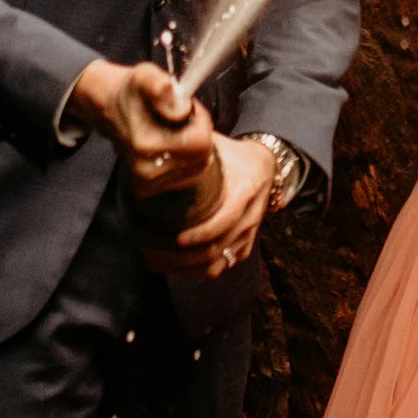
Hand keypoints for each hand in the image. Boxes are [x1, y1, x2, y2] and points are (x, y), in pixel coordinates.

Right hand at [69, 56, 215, 190]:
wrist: (108, 108)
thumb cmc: (131, 92)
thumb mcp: (144, 77)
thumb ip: (160, 86)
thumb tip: (176, 103)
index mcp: (146, 145)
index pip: (201, 142)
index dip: (201, 120)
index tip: (186, 107)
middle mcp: (146, 171)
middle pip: (202, 156)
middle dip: (198, 133)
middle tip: (182, 118)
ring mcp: (147, 183)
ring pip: (197, 166)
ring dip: (193, 146)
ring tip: (174, 130)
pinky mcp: (149, 188)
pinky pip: (186, 175)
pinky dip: (185, 159)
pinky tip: (170, 144)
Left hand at [141, 132, 277, 278]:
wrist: (267, 165)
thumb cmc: (234, 155)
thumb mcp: (218, 147)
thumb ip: (191, 151)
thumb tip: (156, 153)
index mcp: (244, 190)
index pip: (224, 220)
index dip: (200, 234)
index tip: (175, 238)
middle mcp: (249, 217)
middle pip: (217, 249)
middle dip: (182, 257)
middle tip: (150, 252)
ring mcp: (248, 234)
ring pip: (219, 264)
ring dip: (186, 268)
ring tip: (157, 261)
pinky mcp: (245, 244)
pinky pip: (223, 266)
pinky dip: (198, 271)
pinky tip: (175, 264)